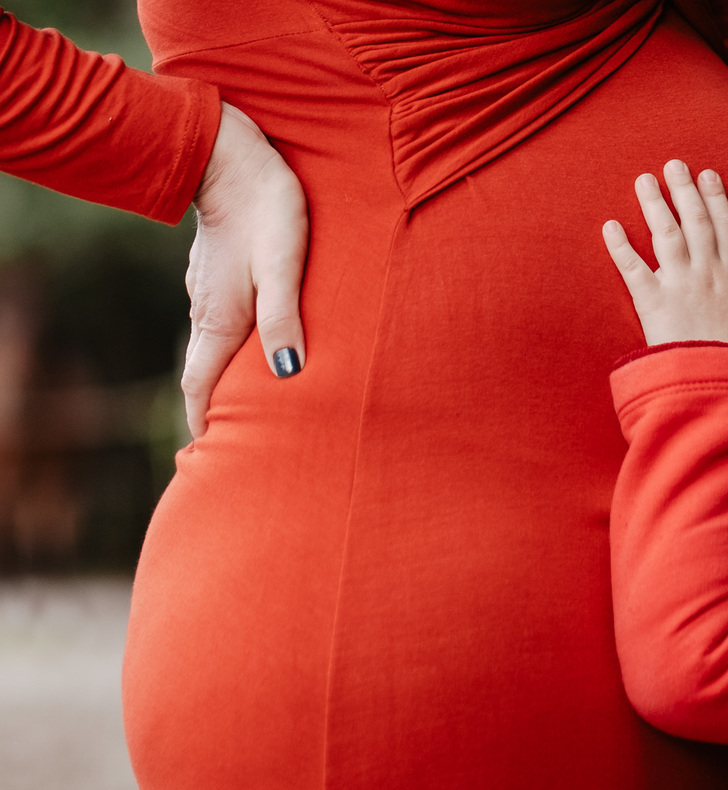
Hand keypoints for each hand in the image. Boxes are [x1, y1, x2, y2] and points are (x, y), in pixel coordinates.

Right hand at [185, 102, 308, 437]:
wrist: (234, 156)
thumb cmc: (268, 210)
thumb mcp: (284, 265)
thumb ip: (285, 317)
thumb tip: (287, 372)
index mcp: (220, 318)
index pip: (201, 385)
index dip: (203, 422)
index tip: (206, 455)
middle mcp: (207, 311)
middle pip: (203, 373)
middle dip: (211, 410)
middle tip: (225, 443)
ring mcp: (209, 292)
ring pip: (213, 348)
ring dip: (223, 379)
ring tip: (244, 406)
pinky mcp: (218, 274)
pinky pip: (221, 323)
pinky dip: (231, 348)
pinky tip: (252, 351)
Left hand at [603, 160, 727, 357]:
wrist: (718, 382)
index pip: (725, 227)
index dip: (716, 198)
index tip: (708, 175)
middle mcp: (706, 272)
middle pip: (695, 221)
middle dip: (683, 190)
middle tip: (673, 164)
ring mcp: (679, 284)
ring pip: (665, 234)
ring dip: (653, 204)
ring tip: (643, 180)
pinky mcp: (653, 301)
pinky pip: (633, 268)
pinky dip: (619, 247)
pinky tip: (609, 226)